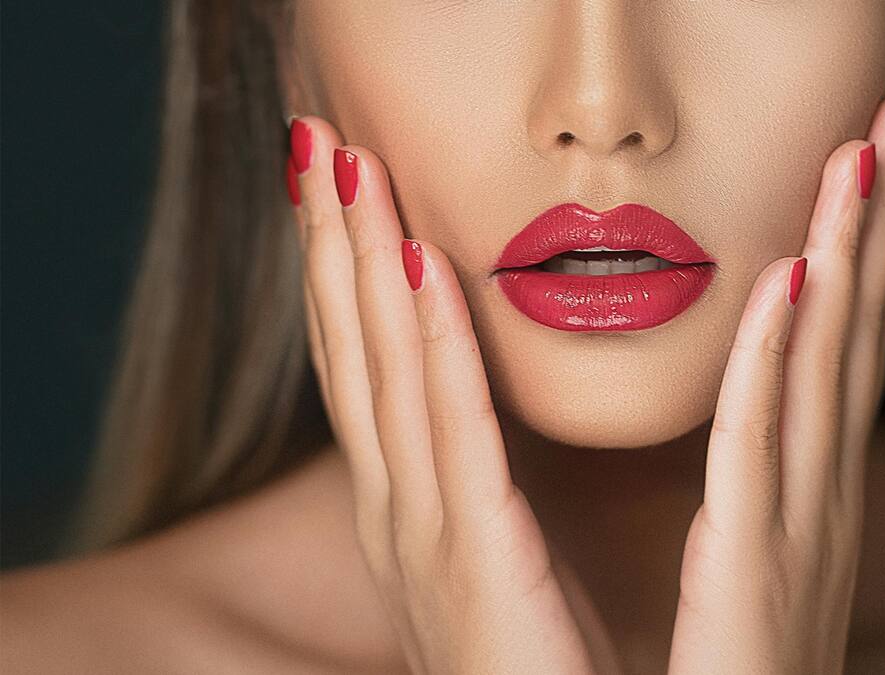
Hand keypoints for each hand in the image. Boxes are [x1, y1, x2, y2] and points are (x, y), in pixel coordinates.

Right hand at [287, 116, 621, 674]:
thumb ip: (476, 486)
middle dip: (333, 247)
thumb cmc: (535, 668)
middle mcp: (397, 514)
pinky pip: (452, 429)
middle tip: (320, 148)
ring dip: (362, 265)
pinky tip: (416, 268)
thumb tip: (471, 418)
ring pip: (383, 374)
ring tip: (348, 172)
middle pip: (355, 355)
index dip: (345, 279)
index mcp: (407, 513)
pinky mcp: (476, 558)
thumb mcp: (493, 559)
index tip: (342, 193)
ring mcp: (424, 536)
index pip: (366, 373)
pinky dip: (430, 344)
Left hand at [666, 91, 884, 672]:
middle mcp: (822, 498)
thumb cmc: (731, 673)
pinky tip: (795, 280)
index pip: (845, 350)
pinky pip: (762, 445)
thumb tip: (756, 414)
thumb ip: (759, 484)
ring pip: (826, 367)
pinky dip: (779, 359)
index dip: (868, 253)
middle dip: (879, 225)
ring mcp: (800, 529)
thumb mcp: (758, 559)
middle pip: (856, 336)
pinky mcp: (752, 565)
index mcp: (814, 495)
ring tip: (864, 158)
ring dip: (849, 255)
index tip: (876, 167)